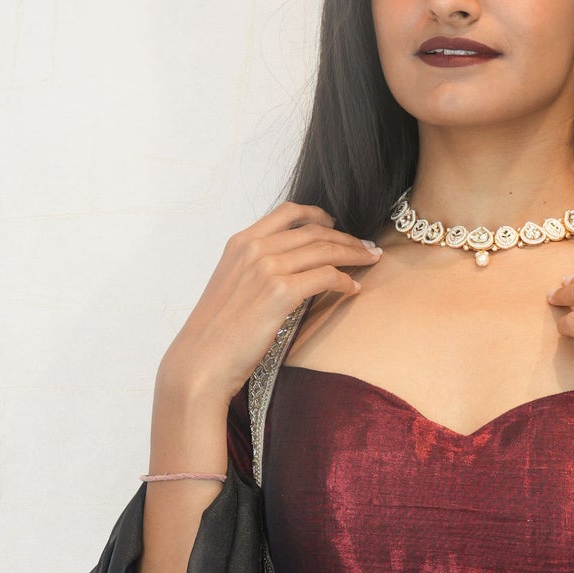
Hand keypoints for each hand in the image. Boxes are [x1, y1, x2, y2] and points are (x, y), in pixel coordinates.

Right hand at [158, 201, 382, 407]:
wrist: (202, 360)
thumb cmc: (217, 332)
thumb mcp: (233, 285)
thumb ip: (256, 268)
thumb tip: (291, 267)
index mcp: (241, 242)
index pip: (288, 212)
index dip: (319, 215)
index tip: (337, 224)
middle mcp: (254, 248)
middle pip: (314, 230)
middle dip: (346, 237)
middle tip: (367, 247)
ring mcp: (267, 268)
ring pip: (325, 249)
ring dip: (354, 254)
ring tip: (371, 260)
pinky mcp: (280, 292)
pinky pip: (326, 276)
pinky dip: (345, 281)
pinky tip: (353, 288)